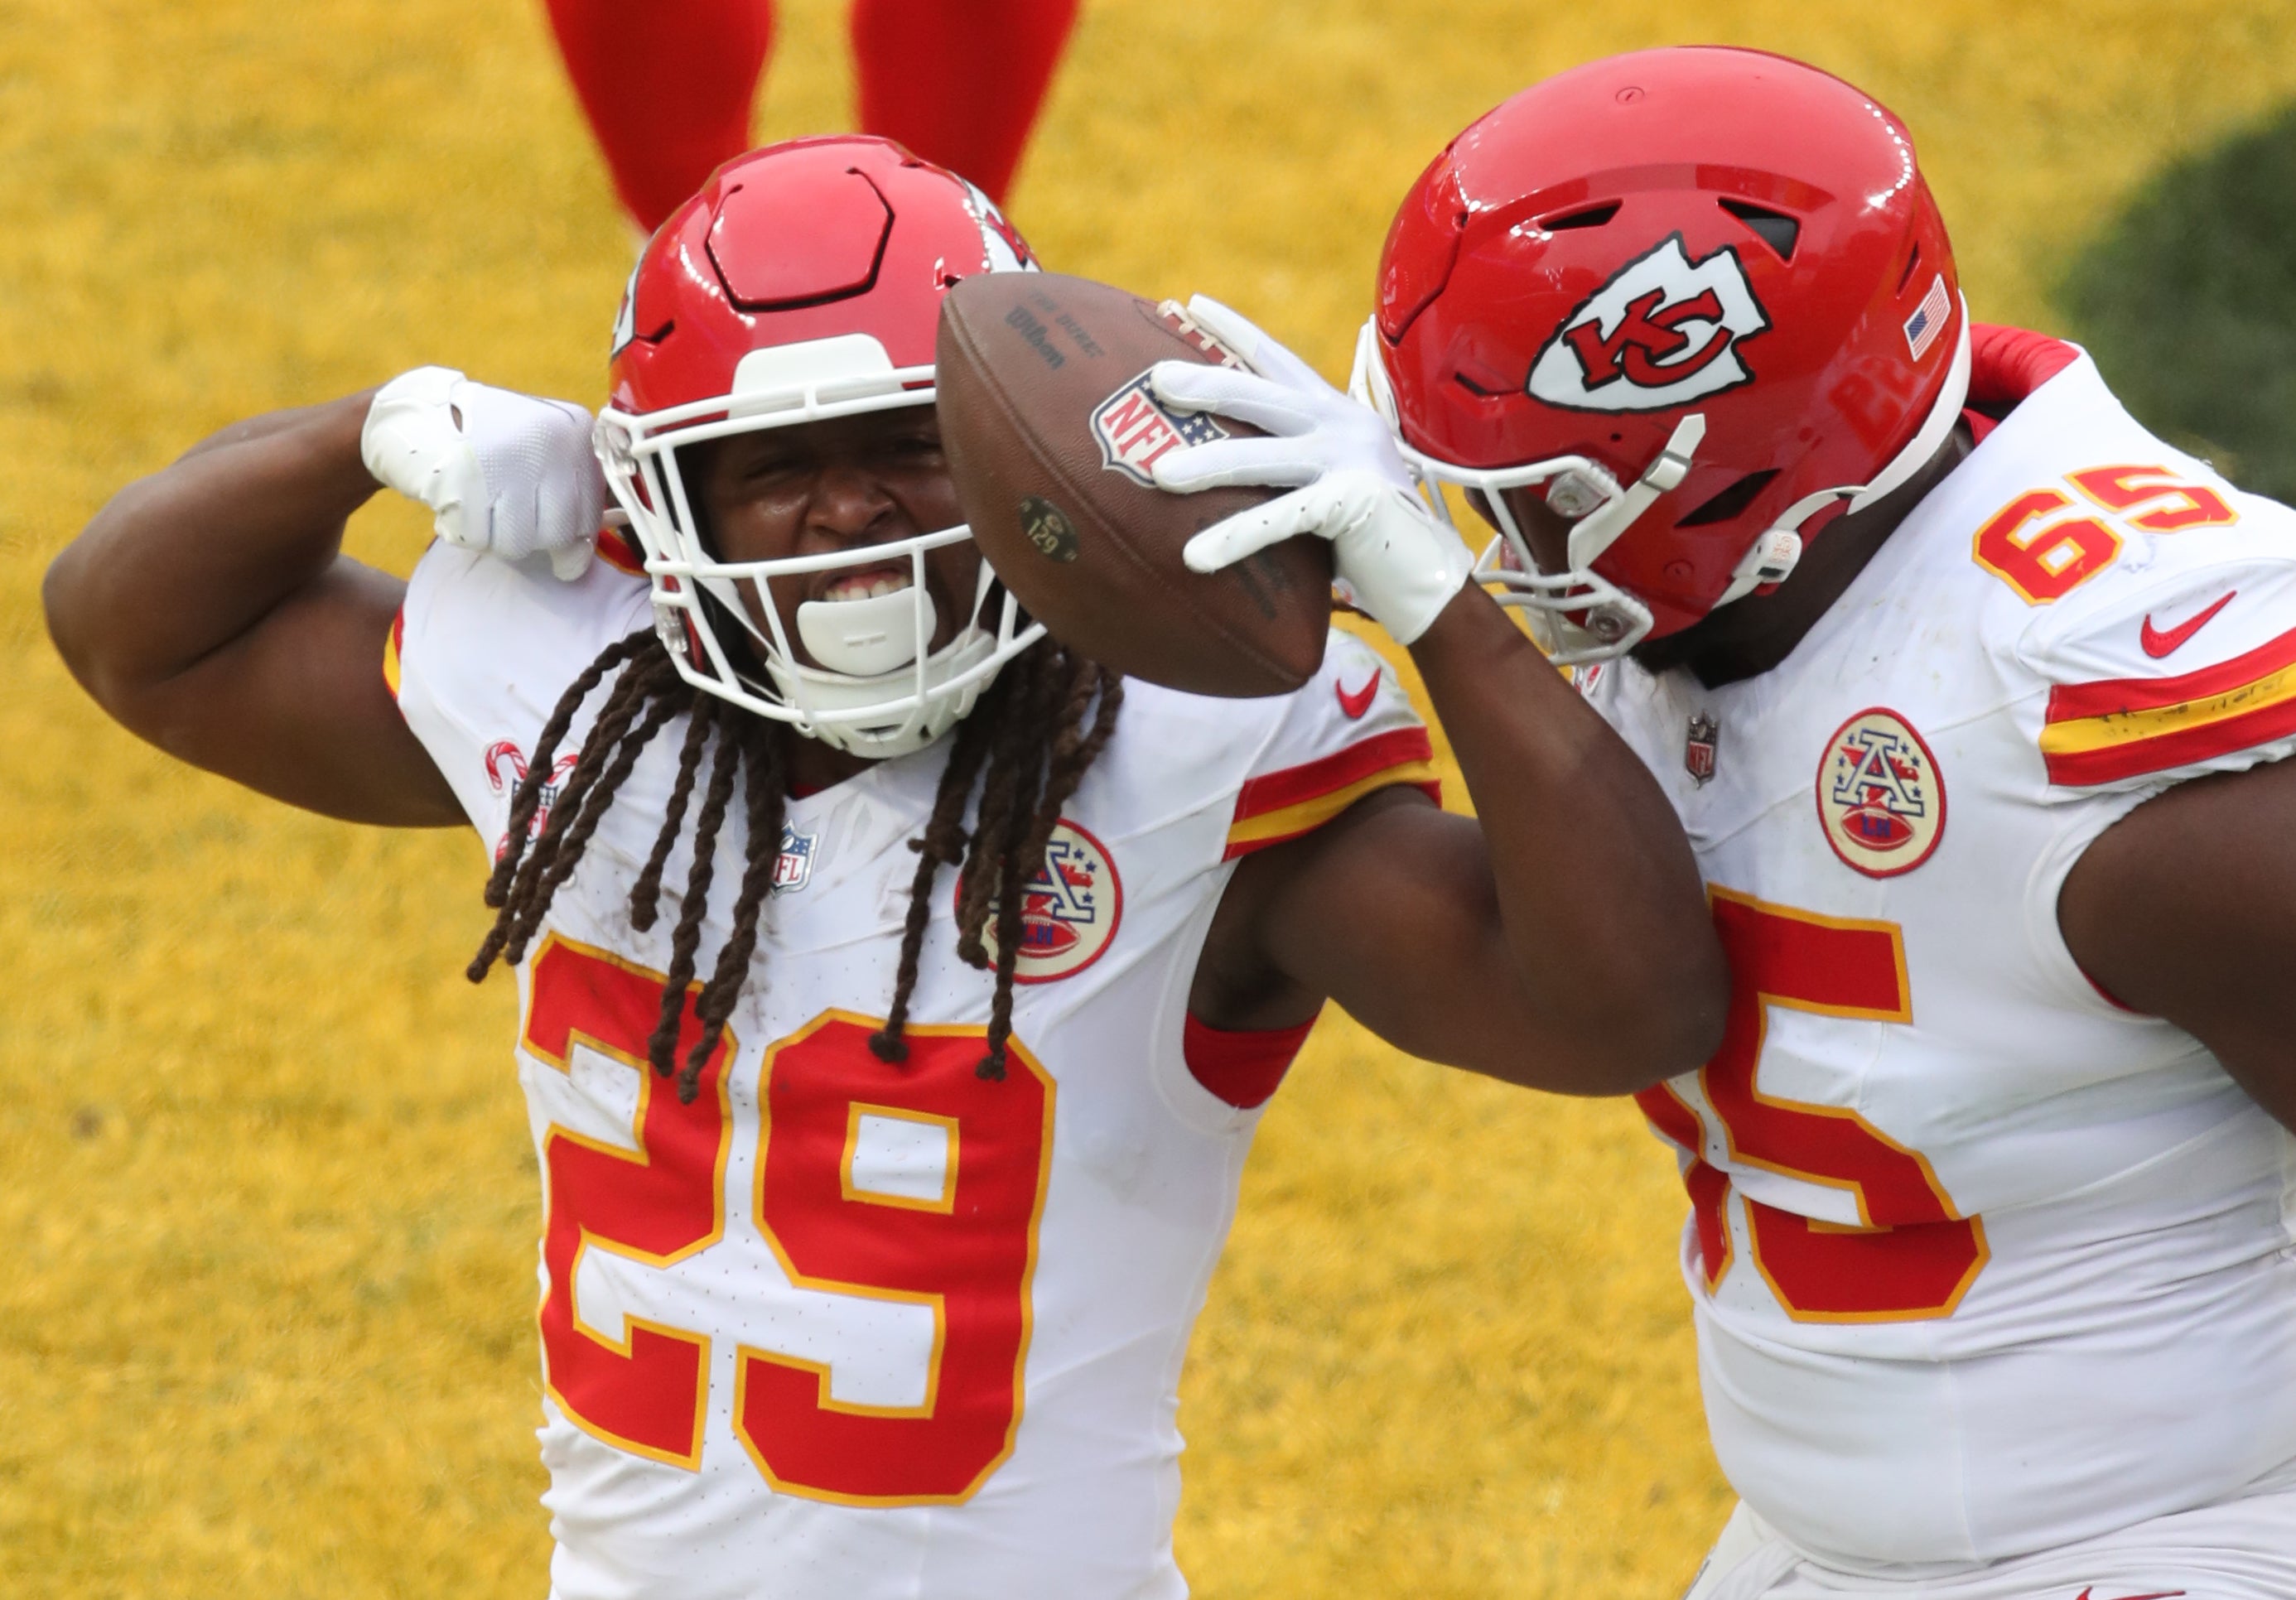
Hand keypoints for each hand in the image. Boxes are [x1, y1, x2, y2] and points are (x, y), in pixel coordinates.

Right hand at [360, 366, 602, 579]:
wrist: (415, 411)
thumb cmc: (489, 442)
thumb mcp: (542, 448)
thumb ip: (577, 485)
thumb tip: (619, 524)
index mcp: (574, 430)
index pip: (591, 514)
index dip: (576, 542)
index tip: (565, 554)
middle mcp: (547, 440)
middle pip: (557, 534)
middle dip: (531, 540)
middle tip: (506, 522)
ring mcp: (506, 457)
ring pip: (518, 543)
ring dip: (495, 539)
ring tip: (479, 508)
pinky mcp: (463, 477)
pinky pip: (477, 539)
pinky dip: (463, 533)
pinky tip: (455, 505)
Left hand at [1146, 296, 1471, 645]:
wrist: (1431, 582)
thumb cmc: (1367, 540)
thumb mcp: (1325, 485)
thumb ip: (1284, 467)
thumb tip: (1209, 467)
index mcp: (1335, 414)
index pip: (1277, 361)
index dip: (1235, 331)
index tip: (1191, 304)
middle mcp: (1344, 426)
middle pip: (1263, 395)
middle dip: (1207, 384)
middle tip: (1156, 378)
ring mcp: (1352, 460)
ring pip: (1265, 456)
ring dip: (1210, 464)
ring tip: (1160, 474)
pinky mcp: (1356, 503)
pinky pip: (1283, 517)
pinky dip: (1236, 537)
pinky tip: (1196, 555)